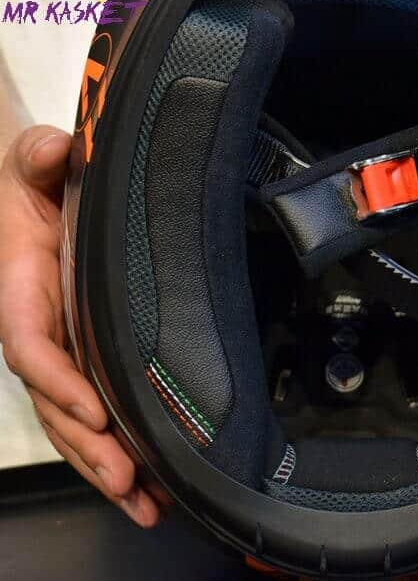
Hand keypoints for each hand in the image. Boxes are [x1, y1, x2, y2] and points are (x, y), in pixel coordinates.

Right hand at [0, 126, 159, 526]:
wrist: (42, 198)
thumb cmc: (36, 184)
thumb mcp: (32, 162)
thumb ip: (37, 157)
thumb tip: (53, 150)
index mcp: (23, 291)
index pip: (32, 346)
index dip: (59, 380)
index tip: (97, 410)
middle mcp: (42, 332)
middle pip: (58, 404)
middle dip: (91, 448)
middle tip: (131, 486)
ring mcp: (67, 351)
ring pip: (79, 422)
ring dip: (110, 467)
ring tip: (149, 507)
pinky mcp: (91, 357)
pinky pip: (102, 410)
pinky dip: (125, 448)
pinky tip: (154, 482)